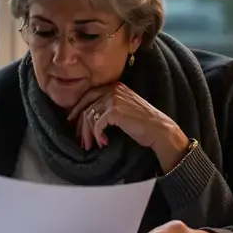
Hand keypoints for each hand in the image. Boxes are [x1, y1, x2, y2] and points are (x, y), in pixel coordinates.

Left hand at [67, 83, 188, 170]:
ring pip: (89, 116)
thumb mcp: (123, 107)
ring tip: (91, 146)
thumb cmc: (142, 123)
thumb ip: (107, 105)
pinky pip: (97, 124)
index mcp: (114, 86)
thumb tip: (86, 116)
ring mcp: (113, 98)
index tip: (72, 122)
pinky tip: (104, 142)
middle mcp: (112, 89)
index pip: (89, 95)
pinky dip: (98, 135)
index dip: (78, 109)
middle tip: (79, 140)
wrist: (159, 129)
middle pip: (86, 105)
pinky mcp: (114, 111)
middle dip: (80, 125)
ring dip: (88, 134)